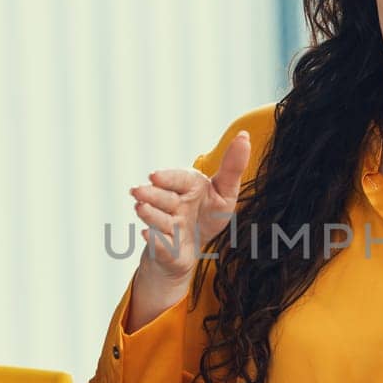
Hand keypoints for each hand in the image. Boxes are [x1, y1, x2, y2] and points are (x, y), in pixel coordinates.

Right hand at [130, 130, 249, 288]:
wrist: (193, 248)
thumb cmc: (209, 215)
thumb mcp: (226, 192)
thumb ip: (233, 166)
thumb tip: (244, 134)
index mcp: (189, 187)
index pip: (179, 179)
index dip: (167, 178)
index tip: (154, 176)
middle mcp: (174, 205)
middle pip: (163, 198)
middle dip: (152, 195)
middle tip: (138, 192)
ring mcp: (168, 227)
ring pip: (159, 220)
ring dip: (150, 214)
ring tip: (140, 208)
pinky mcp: (166, 248)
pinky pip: (160, 245)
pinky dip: (155, 241)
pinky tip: (146, 235)